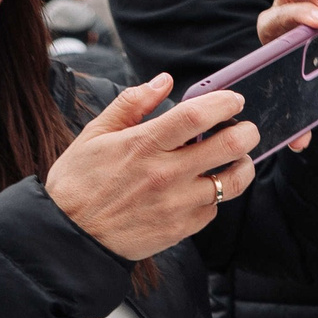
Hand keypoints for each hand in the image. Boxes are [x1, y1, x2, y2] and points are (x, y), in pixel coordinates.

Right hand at [44, 75, 259, 260]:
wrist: (69, 236)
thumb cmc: (79, 182)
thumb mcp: (95, 135)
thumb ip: (131, 104)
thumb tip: (163, 81)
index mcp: (143, 145)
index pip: (196, 116)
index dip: (224, 103)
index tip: (235, 100)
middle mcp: (165, 174)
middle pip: (229, 146)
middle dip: (247, 132)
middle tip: (246, 129)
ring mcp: (177, 203)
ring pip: (233, 181)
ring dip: (243, 165)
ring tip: (238, 158)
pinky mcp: (182, 228)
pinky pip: (214, 208)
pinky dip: (215, 195)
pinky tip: (203, 187)